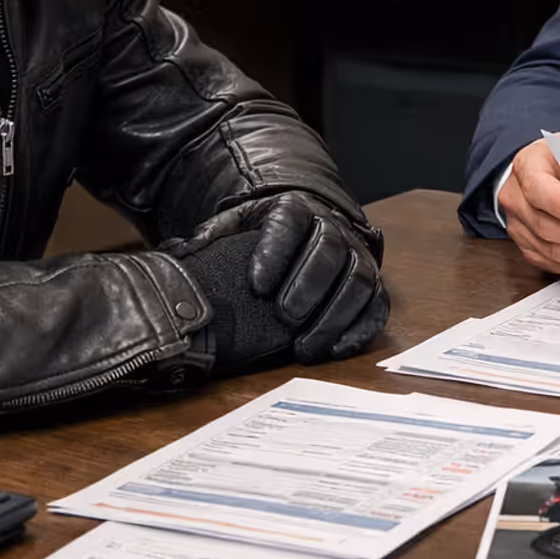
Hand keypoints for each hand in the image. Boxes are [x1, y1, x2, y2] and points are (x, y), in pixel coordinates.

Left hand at [165, 192, 388, 363]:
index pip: (290, 220)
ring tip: (304, 347)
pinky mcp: (373, 284)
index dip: (276, 250)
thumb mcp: (238, 224)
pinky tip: (334, 350)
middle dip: (308, 284)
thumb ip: (214, 235)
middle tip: (284, 316)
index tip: (256, 283)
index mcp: (295, 208)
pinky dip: (360, 328)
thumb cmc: (265, 235)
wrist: (311, 227)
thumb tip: (182, 252)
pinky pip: (377, 304)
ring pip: (358, 280)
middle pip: (330, 249)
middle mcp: (332, 226)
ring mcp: (357, 255)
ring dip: (334, 315)